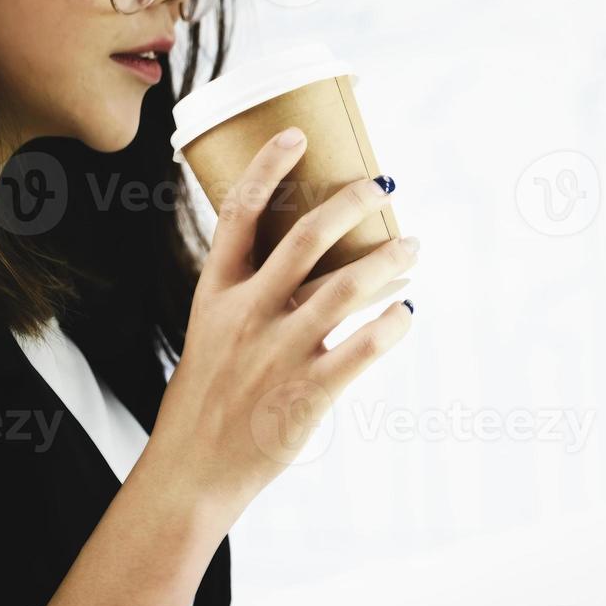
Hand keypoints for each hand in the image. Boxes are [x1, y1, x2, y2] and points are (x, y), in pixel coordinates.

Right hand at [138, 127, 417, 525]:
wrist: (194, 470)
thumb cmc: (206, 402)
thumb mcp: (210, 336)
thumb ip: (248, 300)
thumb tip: (303, 273)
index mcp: (217, 294)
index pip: (240, 214)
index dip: (268, 168)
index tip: (297, 135)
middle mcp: (248, 314)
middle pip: (307, 239)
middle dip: (351, 204)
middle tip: (381, 186)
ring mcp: (279, 352)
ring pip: (346, 288)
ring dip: (387, 260)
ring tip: (412, 248)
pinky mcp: (308, 391)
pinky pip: (363, 348)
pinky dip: (392, 326)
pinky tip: (407, 314)